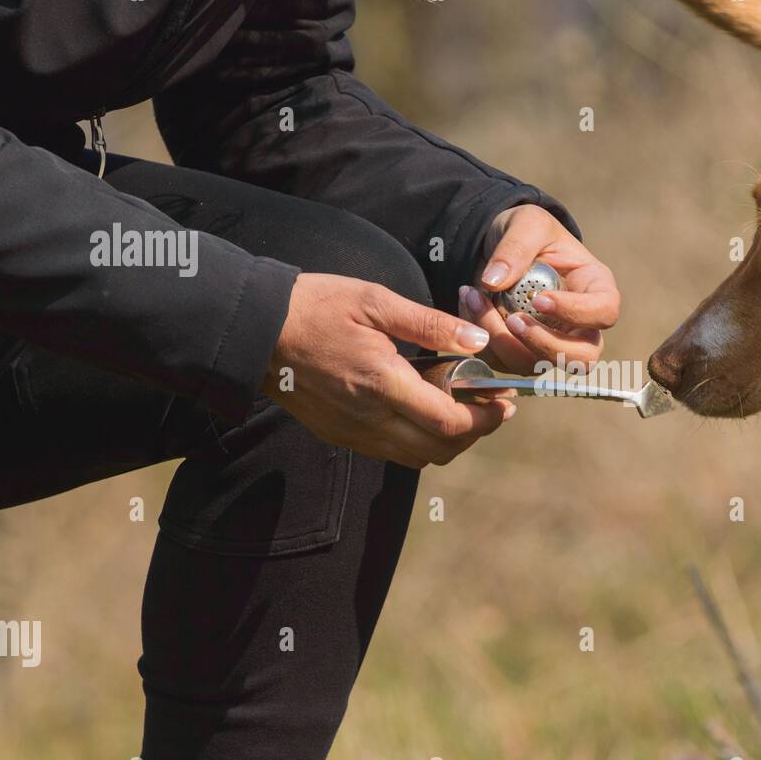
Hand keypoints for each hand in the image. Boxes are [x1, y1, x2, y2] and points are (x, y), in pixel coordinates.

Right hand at [265, 273, 513, 468]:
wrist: (256, 329)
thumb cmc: (315, 306)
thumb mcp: (375, 301)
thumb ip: (430, 324)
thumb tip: (478, 341)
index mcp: (382, 383)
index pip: (449, 422)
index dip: (485, 418)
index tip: (504, 400)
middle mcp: (369, 418)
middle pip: (440, 449)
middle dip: (476, 432)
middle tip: (494, 406)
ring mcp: (353, 432)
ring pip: (418, 457)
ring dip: (448, 441)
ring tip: (464, 409)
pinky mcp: (340, 435)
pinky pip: (392, 453)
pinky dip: (419, 441)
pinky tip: (426, 412)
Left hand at [458, 204, 619, 373]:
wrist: (498, 246)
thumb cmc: (527, 232)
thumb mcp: (526, 223)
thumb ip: (516, 247)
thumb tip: (494, 282)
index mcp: (594, 287)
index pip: (604, 312)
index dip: (577, 313)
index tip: (539, 299)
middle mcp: (580, 324)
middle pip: (582, 357)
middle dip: (544, 345)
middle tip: (513, 320)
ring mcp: (552, 343)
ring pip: (537, 365)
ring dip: (501, 340)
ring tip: (475, 299)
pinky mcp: (522, 353)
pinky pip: (504, 362)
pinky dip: (482, 339)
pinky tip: (470, 304)